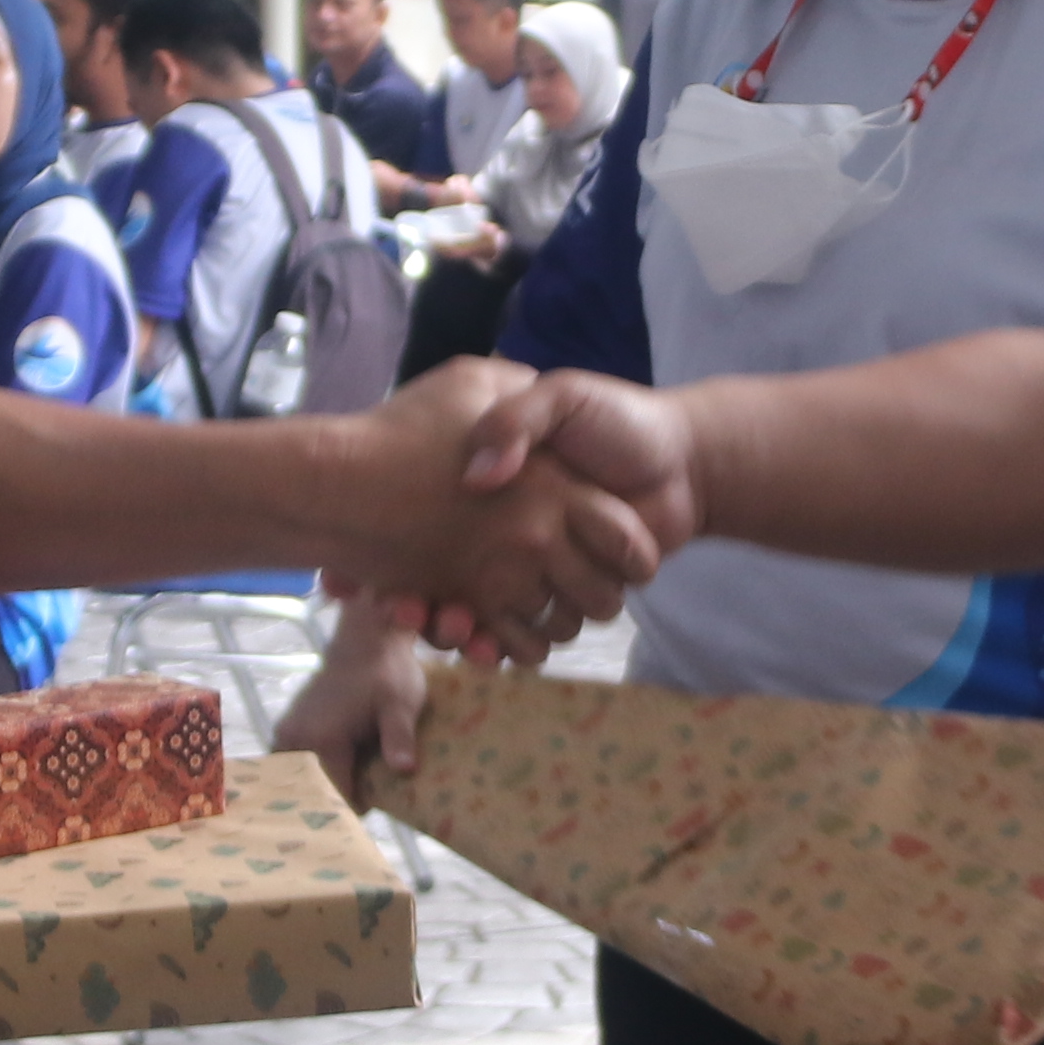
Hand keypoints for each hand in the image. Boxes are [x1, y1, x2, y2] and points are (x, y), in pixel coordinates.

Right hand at [275, 612, 435, 804]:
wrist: (365, 642)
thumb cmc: (388, 674)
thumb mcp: (402, 705)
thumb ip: (400, 737)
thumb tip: (404, 769)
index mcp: (323, 740)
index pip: (336, 798)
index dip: (358, 807)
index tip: (377, 804)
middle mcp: (296, 739)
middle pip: (315, 793)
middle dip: (336, 801)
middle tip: (365, 795)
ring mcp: (286, 734)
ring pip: (301, 782)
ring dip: (322, 787)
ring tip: (350, 782)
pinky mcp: (285, 730)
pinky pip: (293, 767)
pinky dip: (311, 775)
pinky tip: (334, 770)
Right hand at [322, 360, 656, 652]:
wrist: (682, 462)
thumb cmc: (618, 421)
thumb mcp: (560, 395)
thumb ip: (517, 417)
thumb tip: (481, 474)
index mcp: (500, 487)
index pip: (428, 522)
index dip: (394, 549)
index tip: (362, 566)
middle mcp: (507, 530)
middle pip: (444, 576)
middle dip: (417, 598)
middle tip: (387, 604)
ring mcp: (527, 566)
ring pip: (474, 612)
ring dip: (453, 627)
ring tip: (437, 624)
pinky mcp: (553, 597)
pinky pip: (514, 637)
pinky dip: (497, 649)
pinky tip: (483, 648)